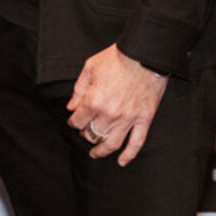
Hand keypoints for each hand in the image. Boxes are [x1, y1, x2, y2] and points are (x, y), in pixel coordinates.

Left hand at [67, 45, 167, 164]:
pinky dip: (129, 155)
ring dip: (101, 151)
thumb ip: (79, 89)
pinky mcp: (144, 119)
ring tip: (96, 153)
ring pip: (112, 143)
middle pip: (93, 134)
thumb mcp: (90, 68)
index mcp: (94, 100)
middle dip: (86, 134)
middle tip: (86, 132)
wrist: (144, 54)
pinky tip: (122, 161)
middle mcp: (109, 114)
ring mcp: (128, 119)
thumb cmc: (117, 58)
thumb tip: (72, 107)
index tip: (75, 121)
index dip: (74, 122)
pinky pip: (136, 143)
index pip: (78, 121)